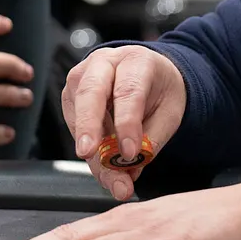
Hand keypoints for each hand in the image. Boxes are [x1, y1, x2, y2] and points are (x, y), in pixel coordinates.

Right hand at [61, 46, 185, 201]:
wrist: (150, 74)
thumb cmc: (160, 90)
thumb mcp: (169, 112)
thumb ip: (151, 140)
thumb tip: (129, 170)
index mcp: (136, 61)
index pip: (129, 91)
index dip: (127, 123)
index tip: (130, 152)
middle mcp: (104, 63)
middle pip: (91, 92)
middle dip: (89, 126)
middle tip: (89, 154)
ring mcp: (82, 77)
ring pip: (77, 111)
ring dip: (90, 150)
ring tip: (110, 179)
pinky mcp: (71, 96)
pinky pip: (74, 125)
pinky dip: (89, 151)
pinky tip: (103, 168)